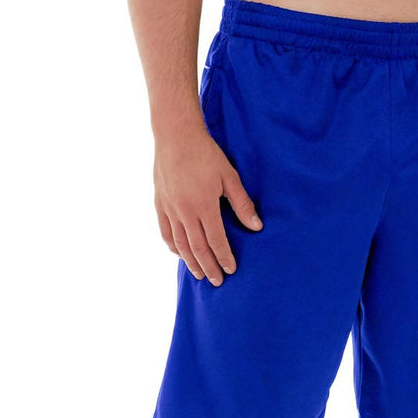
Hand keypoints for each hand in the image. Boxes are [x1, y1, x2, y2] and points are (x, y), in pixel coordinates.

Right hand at [153, 129, 262, 284]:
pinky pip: (165, 232)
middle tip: (217, 282)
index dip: (224, 258)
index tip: (231, 270)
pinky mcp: (160, 203)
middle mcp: (185, 212)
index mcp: (204, 206)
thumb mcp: (229, 177)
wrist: (175, 135)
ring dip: (191, 262)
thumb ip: (242, 204)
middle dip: (209, 267)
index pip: (216, 241)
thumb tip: (256, 227)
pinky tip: (180, 254)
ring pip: (180, 244)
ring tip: (200, 274)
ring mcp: (170, 209)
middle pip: (198, 248)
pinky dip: (172, 246)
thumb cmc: (206, 154)